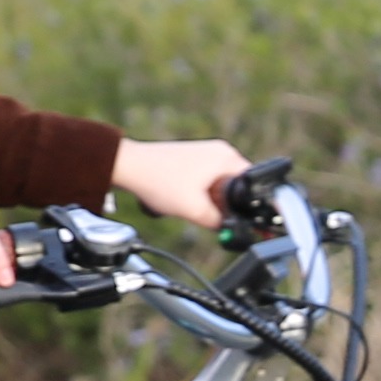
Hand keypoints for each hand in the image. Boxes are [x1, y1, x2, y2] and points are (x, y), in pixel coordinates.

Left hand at [111, 137, 249, 228]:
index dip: (250, 206)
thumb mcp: (194, 210)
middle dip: (227, 205)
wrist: (128, 167)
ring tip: (192, 205)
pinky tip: (185, 200)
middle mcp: (219, 151)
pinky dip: (201, 194)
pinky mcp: (192, 159)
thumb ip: (218, 223)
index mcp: (227, 157)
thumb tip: (230, 229)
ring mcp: (205, 153)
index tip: (248, 221)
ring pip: (220, 185)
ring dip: (211, 200)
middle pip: (237, 185)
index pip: (252, 184)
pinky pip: (207, 181)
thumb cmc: (158, 180)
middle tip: (214, 218)